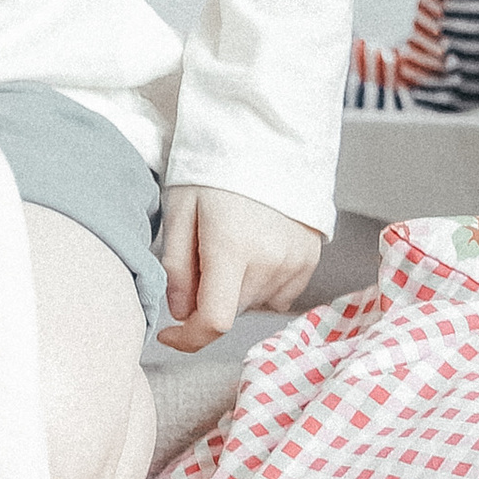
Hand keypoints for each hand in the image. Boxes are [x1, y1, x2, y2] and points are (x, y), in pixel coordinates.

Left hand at [157, 185, 321, 351]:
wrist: (267, 140)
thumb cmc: (215, 170)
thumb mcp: (180, 210)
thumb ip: (176, 267)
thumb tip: (179, 312)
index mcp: (231, 248)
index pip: (214, 321)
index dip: (187, 338)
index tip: (168, 333)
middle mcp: (269, 262)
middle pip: (230, 311)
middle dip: (206, 301)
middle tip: (196, 258)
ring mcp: (295, 263)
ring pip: (254, 304)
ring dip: (234, 292)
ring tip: (227, 246)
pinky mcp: (310, 260)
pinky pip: (279, 294)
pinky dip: (260, 285)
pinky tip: (252, 251)